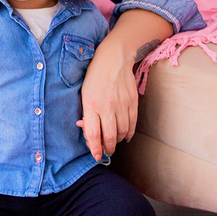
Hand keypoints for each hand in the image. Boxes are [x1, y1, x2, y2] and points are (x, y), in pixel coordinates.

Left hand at [77, 37, 139, 161]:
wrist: (114, 59)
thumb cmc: (94, 77)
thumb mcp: (84, 94)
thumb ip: (86, 113)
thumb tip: (87, 130)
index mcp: (91, 105)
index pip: (93, 134)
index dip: (94, 149)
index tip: (95, 156)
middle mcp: (107, 107)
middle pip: (109, 137)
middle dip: (107, 148)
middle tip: (105, 151)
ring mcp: (122, 105)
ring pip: (122, 132)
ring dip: (118, 141)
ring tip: (114, 142)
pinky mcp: (132, 102)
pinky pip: (132, 124)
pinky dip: (129, 133)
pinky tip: (125, 136)